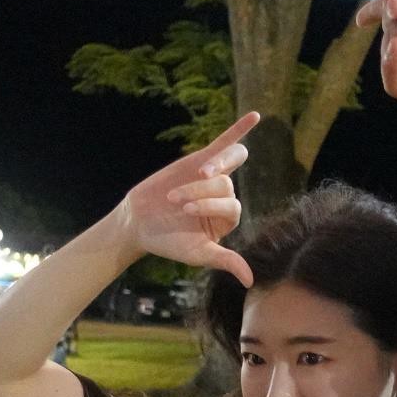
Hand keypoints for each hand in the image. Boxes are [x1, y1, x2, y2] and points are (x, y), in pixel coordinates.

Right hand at [115, 112, 259, 285]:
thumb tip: (251, 281)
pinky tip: (255, 116)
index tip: (184, 212)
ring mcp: (214, 176)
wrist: (140, 223)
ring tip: (198, 172)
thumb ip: (225, 261)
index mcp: (227, 218)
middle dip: (202, 193)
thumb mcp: (197, 255)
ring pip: (226, 165)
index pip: (232, 206)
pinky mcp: (200, 159)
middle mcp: (225, 196)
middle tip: (178, 203)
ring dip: (214, 167)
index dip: (210, 206)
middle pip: (227, 185)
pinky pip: (226, 142)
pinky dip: (240, 129)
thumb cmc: (169, 242)